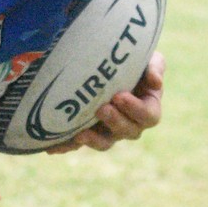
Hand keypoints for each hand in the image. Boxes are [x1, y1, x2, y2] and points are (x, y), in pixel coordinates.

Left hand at [50, 51, 164, 153]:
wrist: (109, 64)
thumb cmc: (133, 60)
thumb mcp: (148, 58)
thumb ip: (155, 67)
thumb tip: (156, 82)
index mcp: (147, 107)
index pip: (148, 116)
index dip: (135, 110)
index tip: (119, 96)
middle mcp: (130, 123)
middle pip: (128, 132)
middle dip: (114, 121)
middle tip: (101, 109)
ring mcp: (108, 130)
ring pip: (105, 143)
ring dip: (94, 140)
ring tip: (80, 133)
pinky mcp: (88, 132)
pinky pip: (77, 144)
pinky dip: (65, 146)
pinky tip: (52, 148)